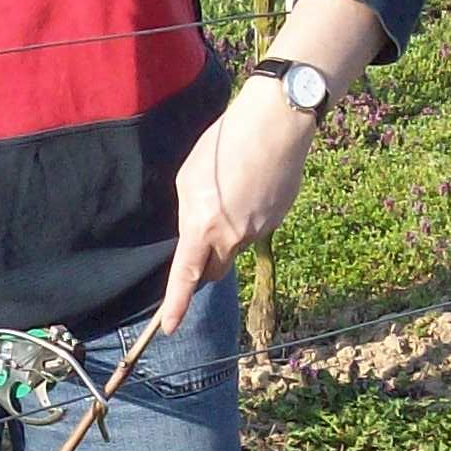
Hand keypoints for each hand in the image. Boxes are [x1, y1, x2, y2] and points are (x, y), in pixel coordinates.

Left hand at [160, 88, 315, 332]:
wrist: (275, 124)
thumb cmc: (225, 143)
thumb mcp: (189, 177)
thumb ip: (189, 213)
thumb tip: (198, 233)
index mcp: (203, 226)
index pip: (186, 276)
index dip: (177, 304)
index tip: (171, 326)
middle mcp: (233, 236)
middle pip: (216, 269)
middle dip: (206, 263)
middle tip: (202, 234)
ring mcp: (260, 230)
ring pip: (237, 244)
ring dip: (230, 229)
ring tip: (233, 186)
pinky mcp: (279, 219)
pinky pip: (258, 227)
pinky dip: (250, 213)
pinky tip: (253, 182)